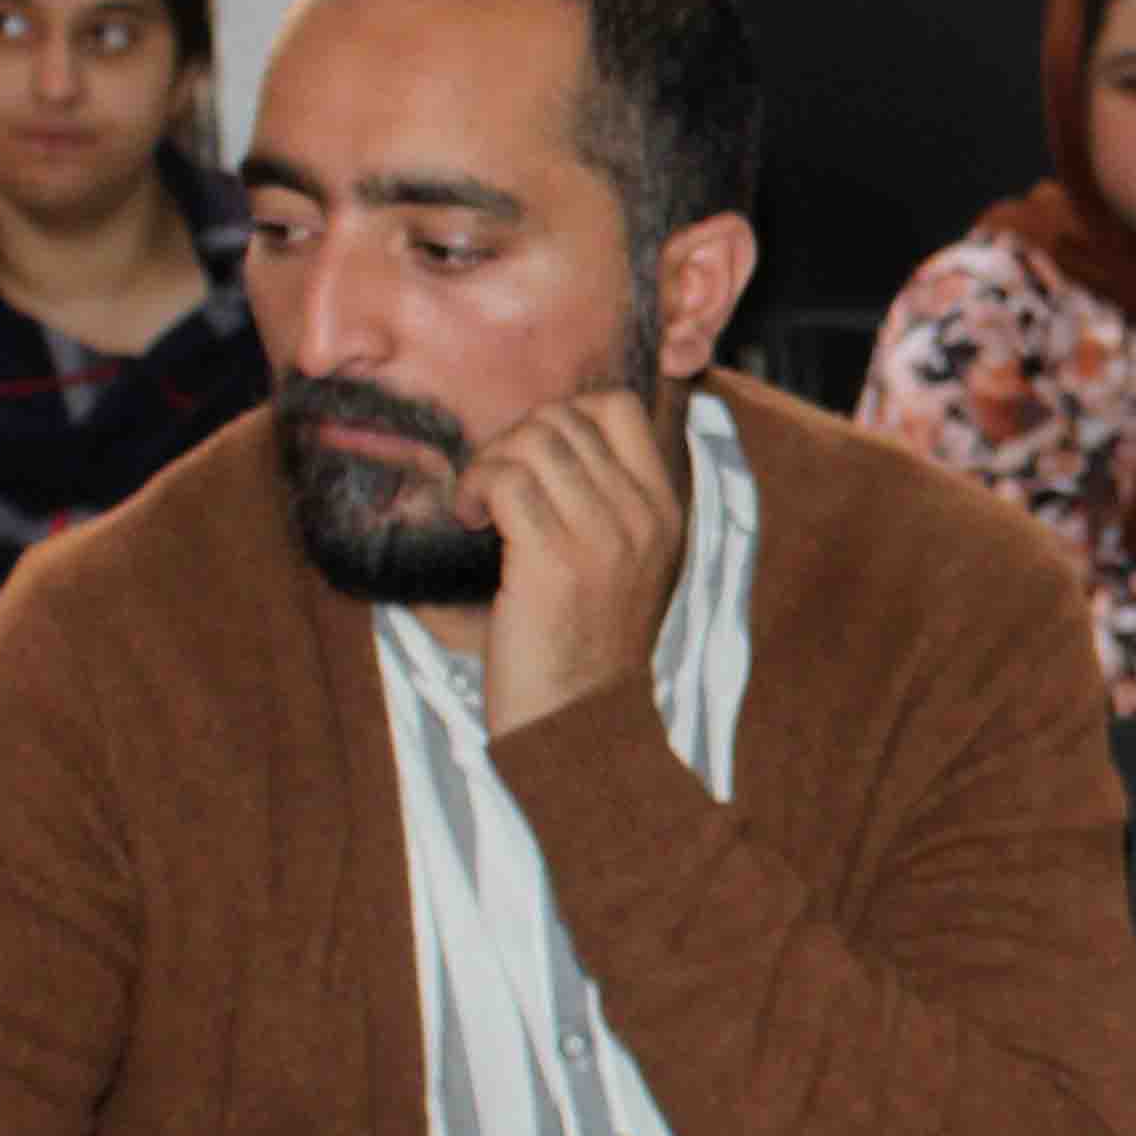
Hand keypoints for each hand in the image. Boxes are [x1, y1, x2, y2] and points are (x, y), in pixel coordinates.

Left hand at [464, 390, 686, 738]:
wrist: (580, 727)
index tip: (532, 456)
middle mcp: (642, 516)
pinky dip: (474, 490)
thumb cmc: (583, 653)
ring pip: (532, 441)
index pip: (620, 408)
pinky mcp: (554, 558)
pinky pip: (505, 481)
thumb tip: (533, 446)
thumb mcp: (618, 569)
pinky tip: (470, 523)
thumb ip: (597, 508)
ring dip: (489, 463)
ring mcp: (602, 535)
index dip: (562, 413)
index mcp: (665, 513)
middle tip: (492, 486)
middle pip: (565, 418)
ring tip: (479, 506)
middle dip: (513, 439)